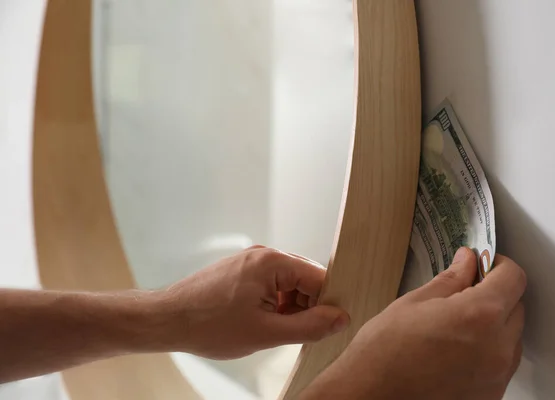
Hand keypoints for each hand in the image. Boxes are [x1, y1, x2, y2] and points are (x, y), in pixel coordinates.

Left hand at [155, 245, 349, 359]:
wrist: (167, 319)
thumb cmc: (209, 325)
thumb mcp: (266, 333)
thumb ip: (309, 326)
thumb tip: (339, 318)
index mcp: (272, 262)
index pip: (320, 277)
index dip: (327, 304)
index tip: (325, 327)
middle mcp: (264, 254)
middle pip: (306, 278)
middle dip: (308, 306)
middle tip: (297, 333)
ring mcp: (251, 260)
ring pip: (289, 282)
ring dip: (291, 306)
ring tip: (275, 329)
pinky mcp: (242, 269)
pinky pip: (272, 283)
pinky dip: (276, 302)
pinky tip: (264, 321)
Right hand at [302, 248, 525, 399]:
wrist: (371, 396)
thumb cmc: (384, 352)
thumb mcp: (414, 303)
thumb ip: (451, 280)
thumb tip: (467, 262)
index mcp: (478, 315)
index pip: (513, 278)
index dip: (499, 264)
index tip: (484, 263)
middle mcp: (497, 347)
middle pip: (517, 307)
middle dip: (496, 294)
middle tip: (466, 292)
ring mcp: (496, 376)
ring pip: (512, 337)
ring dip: (495, 324)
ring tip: (458, 326)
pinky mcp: (490, 396)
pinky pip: (502, 364)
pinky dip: (488, 350)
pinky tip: (458, 349)